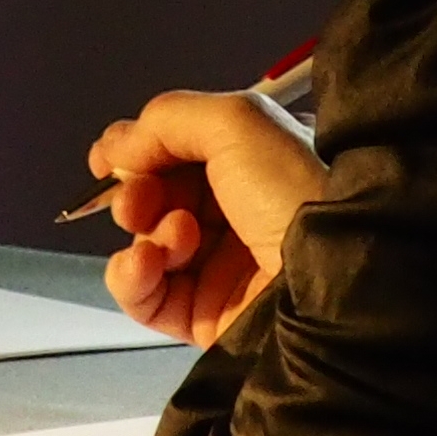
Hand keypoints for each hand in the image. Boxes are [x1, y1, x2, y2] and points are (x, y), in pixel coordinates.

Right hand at [89, 87, 330, 343]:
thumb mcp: (235, 122)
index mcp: (254, 163)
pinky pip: (145, 295)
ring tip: (175, 236)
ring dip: (145, 233)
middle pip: (158, 196)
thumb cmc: (292, 193)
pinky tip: (144, 265)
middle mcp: (239, 212)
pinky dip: (131, 277)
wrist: (328, 285)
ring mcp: (221, 267)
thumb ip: (168, 119)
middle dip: (137, 192)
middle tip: (140, 200)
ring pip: (147, 243)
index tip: (109, 157)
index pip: (180, 150)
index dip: (140, 150)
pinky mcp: (204, 316)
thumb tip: (119, 146)